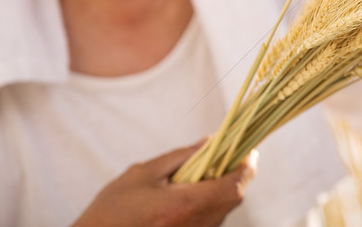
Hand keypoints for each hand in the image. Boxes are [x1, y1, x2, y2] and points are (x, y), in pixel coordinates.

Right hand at [72, 142, 257, 226]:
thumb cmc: (112, 208)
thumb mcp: (143, 173)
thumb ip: (180, 157)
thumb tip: (209, 142)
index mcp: (185, 205)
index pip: (234, 186)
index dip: (247, 166)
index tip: (248, 150)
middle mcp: (195, 226)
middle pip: (233, 199)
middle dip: (236, 175)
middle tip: (227, 155)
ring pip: (222, 211)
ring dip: (222, 190)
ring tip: (206, 172)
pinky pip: (209, 222)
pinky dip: (209, 205)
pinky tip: (193, 193)